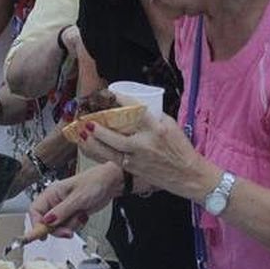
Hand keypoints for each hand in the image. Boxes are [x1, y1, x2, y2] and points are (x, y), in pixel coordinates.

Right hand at [28, 164, 123, 236]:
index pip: (35, 211)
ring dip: (69, 227)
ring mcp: (63, 209)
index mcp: (51, 193)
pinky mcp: (71, 215)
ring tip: (80, 216)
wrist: (110, 183)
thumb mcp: (78, 198)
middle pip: (45, 223)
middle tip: (68, 231)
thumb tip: (47, 221)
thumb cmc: (94, 182)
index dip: (36, 224)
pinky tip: (82, 216)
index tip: (43, 234)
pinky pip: (67, 227)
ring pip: (57, 227)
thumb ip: (62, 211)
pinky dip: (76, 226)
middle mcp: (55, 202)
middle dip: (57, 229)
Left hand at [72, 112, 208, 199]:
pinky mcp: (133, 169)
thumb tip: (134, 108)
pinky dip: (100, 152)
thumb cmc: (181, 149)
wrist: (188, 175)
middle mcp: (145, 143)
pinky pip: (112, 159)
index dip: (120, 101)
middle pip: (115, 133)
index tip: (110, 94)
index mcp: (156, 128)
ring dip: (93, 141)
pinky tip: (90, 147)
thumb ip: (153, 116)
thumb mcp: (171, 126)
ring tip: (81, 132)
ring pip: (109, 149)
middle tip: (87, 118)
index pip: (135, 110)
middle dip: (98, 126)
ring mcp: (137, 158)